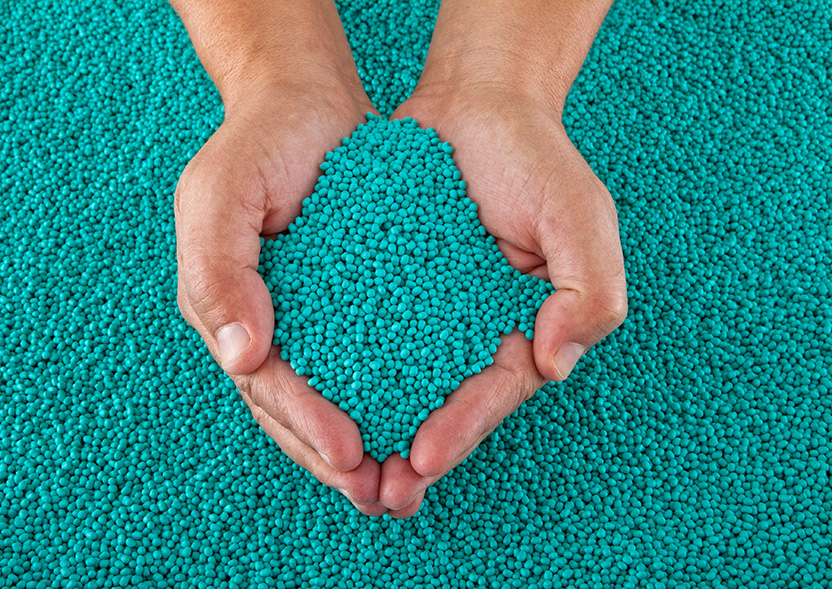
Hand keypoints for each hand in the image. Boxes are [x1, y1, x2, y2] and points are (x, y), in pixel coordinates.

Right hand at [174, 71, 397, 513]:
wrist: (307, 103)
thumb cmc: (256, 145)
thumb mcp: (219, 196)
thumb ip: (218, 273)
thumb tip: (242, 357)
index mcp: (235, 314)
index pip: (268, 386)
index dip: (305, 426)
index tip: (349, 457)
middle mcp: (277, 325)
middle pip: (305, 409)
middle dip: (341, 458)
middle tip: (386, 496)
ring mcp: (320, 316)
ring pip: (345, 394)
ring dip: (376, 442)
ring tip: (412, 481)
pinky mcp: (363, 299)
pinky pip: (382, 354)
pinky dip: (402, 391)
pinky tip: (432, 415)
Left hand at [377, 85, 626, 512]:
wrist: (475, 102)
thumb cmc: (536, 159)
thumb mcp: (580, 216)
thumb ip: (590, 291)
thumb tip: (556, 363)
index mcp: (520, 329)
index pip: (493, 393)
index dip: (461, 430)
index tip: (421, 459)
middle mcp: (469, 331)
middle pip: (440, 404)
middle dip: (409, 453)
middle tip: (375, 495)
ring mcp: (425, 312)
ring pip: (395, 382)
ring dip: (370, 428)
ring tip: (338, 466)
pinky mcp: (385, 287)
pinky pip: (360, 333)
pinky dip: (340, 368)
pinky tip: (311, 393)